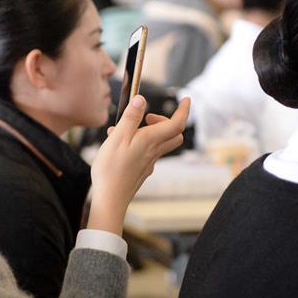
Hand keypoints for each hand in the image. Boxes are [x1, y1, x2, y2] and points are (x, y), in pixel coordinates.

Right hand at [87, 95, 190, 234]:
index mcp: (150, 140)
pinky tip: (120, 146)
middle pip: (173, 134)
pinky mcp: (141, 170)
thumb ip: (130, 118)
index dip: (184, 110)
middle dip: (166, 121)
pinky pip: (147, 153)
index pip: (176, 123)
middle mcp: (153, 151)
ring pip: (160, 143)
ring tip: (125, 130)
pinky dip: (139, 144)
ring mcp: (148, 162)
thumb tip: (142, 100)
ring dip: (150, 132)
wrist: (110, 198)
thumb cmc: (111, 169)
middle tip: (147, 117)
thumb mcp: (118, 137)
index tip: (186, 99)